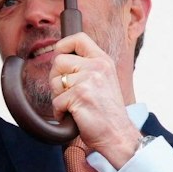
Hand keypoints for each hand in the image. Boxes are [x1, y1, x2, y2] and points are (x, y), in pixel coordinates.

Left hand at [48, 37, 139, 163]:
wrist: (117, 133)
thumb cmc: (106, 111)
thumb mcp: (103, 80)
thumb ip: (86, 66)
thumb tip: (59, 57)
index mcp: (103, 61)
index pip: (78, 38)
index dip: (62, 46)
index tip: (60, 57)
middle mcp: (97, 67)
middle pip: (58, 61)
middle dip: (56, 79)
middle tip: (69, 93)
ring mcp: (89, 81)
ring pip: (54, 82)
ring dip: (58, 97)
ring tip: (75, 105)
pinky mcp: (80, 96)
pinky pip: (56, 102)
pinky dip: (60, 112)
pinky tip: (73, 115)